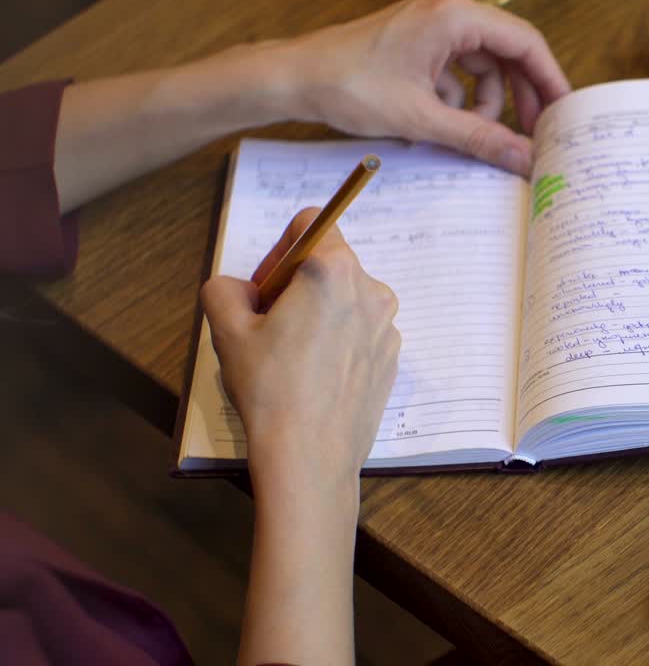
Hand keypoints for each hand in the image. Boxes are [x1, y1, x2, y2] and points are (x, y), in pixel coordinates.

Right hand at [200, 208, 400, 507]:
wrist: (311, 457)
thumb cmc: (270, 389)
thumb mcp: (227, 330)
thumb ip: (225, 288)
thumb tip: (242, 289)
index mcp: (334, 271)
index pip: (312, 223)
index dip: (280, 249)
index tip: (266, 289)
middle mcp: (371, 291)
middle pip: (330, 263)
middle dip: (296, 284)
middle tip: (269, 326)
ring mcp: (388, 327)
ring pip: (346, 300)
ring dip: (318, 314)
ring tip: (291, 357)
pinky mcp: (392, 358)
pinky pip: (360, 332)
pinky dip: (338, 342)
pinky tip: (315, 378)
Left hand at [281, 0, 570, 175]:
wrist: (295, 78)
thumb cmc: (349, 85)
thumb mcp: (424, 119)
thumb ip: (481, 138)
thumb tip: (524, 159)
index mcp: (454, 16)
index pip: (525, 43)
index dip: (550, 80)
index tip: (564, 114)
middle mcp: (448, 13)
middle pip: (508, 53)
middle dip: (520, 96)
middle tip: (532, 135)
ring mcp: (433, 26)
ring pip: (484, 67)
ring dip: (485, 103)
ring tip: (472, 134)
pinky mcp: (419, 44)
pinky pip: (458, 71)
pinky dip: (458, 99)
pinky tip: (441, 124)